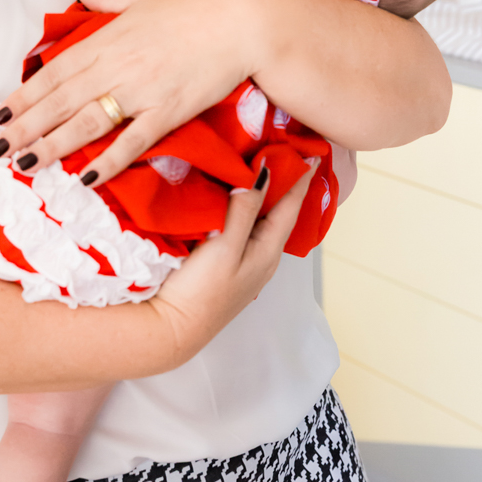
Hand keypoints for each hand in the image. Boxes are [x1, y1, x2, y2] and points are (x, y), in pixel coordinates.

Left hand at [0, 0, 263, 184]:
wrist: (243, 20)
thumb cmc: (197, 5)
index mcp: (109, 37)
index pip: (56, 70)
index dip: (26, 93)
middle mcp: (118, 65)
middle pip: (62, 99)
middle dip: (26, 126)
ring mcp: (143, 90)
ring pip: (88, 122)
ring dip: (53, 145)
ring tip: (25, 164)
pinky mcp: (169, 111)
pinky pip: (133, 141)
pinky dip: (108, 161)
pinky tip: (85, 178)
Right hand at [148, 164, 318, 363]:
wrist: (169, 330)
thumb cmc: (200, 292)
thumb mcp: (225, 246)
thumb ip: (245, 209)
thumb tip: (265, 173)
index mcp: (268, 251)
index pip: (291, 206)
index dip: (301, 178)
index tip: (312, 152)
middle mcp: (260, 257)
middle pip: (278, 212)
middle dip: (283, 182)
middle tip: (285, 151)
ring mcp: (242, 264)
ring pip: (259, 220)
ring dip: (262, 194)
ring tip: (260, 167)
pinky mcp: (223, 266)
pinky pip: (241, 228)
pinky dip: (242, 208)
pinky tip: (232, 199)